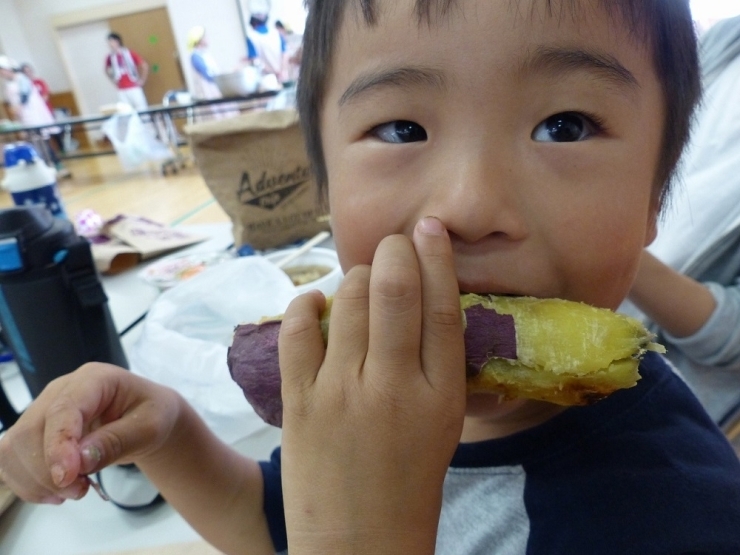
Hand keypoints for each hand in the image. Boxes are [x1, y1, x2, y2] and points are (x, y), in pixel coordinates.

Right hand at [0, 363, 181, 503]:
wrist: (145, 417)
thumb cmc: (152, 414)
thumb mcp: (149, 427)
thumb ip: (117, 441)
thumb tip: (81, 460)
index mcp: (93, 379)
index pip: (63, 409)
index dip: (58, 445)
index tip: (68, 478)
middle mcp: (60, 391)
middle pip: (29, 431)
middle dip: (47, 471)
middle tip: (81, 490)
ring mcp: (43, 410)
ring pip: (14, 447)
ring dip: (35, 480)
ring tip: (74, 491)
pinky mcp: (34, 432)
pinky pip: (12, 460)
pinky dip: (28, 483)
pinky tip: (56, 492)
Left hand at [279, 217, 465, 553]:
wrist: (359, 544)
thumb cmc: (410, 485)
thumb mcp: (443, 426)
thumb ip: (437, 366)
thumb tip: (428, 303)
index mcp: (440, 396)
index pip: (441, 307)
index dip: (435, 259)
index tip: (429, 228)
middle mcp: (392, 386)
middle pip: (393, 291)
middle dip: (393, 251)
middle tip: (393, 242)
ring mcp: (340, 392)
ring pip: (347, 302)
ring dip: (354, 276)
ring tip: (361, 278)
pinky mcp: (299, 402)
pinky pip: (297, 332)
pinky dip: (306, 305)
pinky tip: (316, 302)